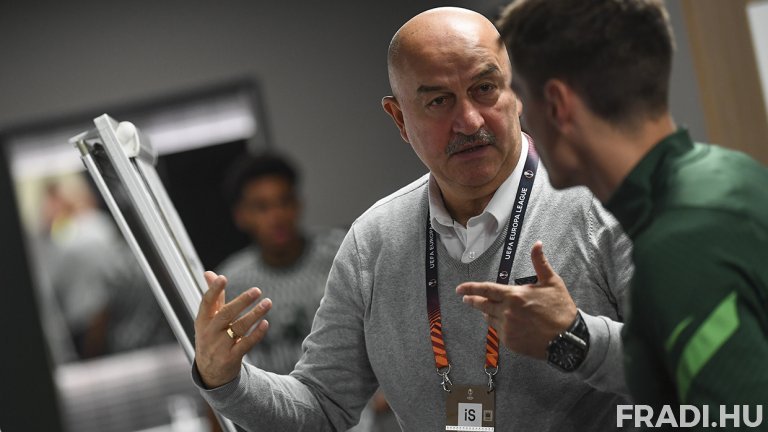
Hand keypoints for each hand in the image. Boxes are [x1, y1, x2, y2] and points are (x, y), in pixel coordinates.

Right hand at [194, 271, 271, 387]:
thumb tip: (209, 273)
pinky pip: (246, 344)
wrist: (210, 373)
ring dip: (255, 314)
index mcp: (202, 321)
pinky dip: (256, 333)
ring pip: (239, 328)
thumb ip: (213, 297)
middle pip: (225, 314)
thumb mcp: (208, 320)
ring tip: (268, 302)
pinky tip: (266, 323)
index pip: (206, 303)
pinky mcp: (231, 358)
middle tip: (257, 290)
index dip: (213, 290)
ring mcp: (220, 347)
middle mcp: (209, 333)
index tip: (223, 278)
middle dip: (241, 301)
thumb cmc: (211, 338)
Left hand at [456, 241, 576, 358]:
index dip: (470, 288)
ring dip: (488, 313)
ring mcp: (508, 329)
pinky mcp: (510, 342)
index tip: (459, 289)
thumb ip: (540, 262)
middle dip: (473, 300)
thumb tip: (537, 244)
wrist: (568, 339)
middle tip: (466, 298)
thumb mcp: (552, 282)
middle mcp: (507, 312)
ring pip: (490, 319)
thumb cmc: (560, 309)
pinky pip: (499, 332)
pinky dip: (500, 326)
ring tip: (491, 310)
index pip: (486, 290)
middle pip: (482, 305)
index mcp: (514, 296)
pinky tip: (507, 324)